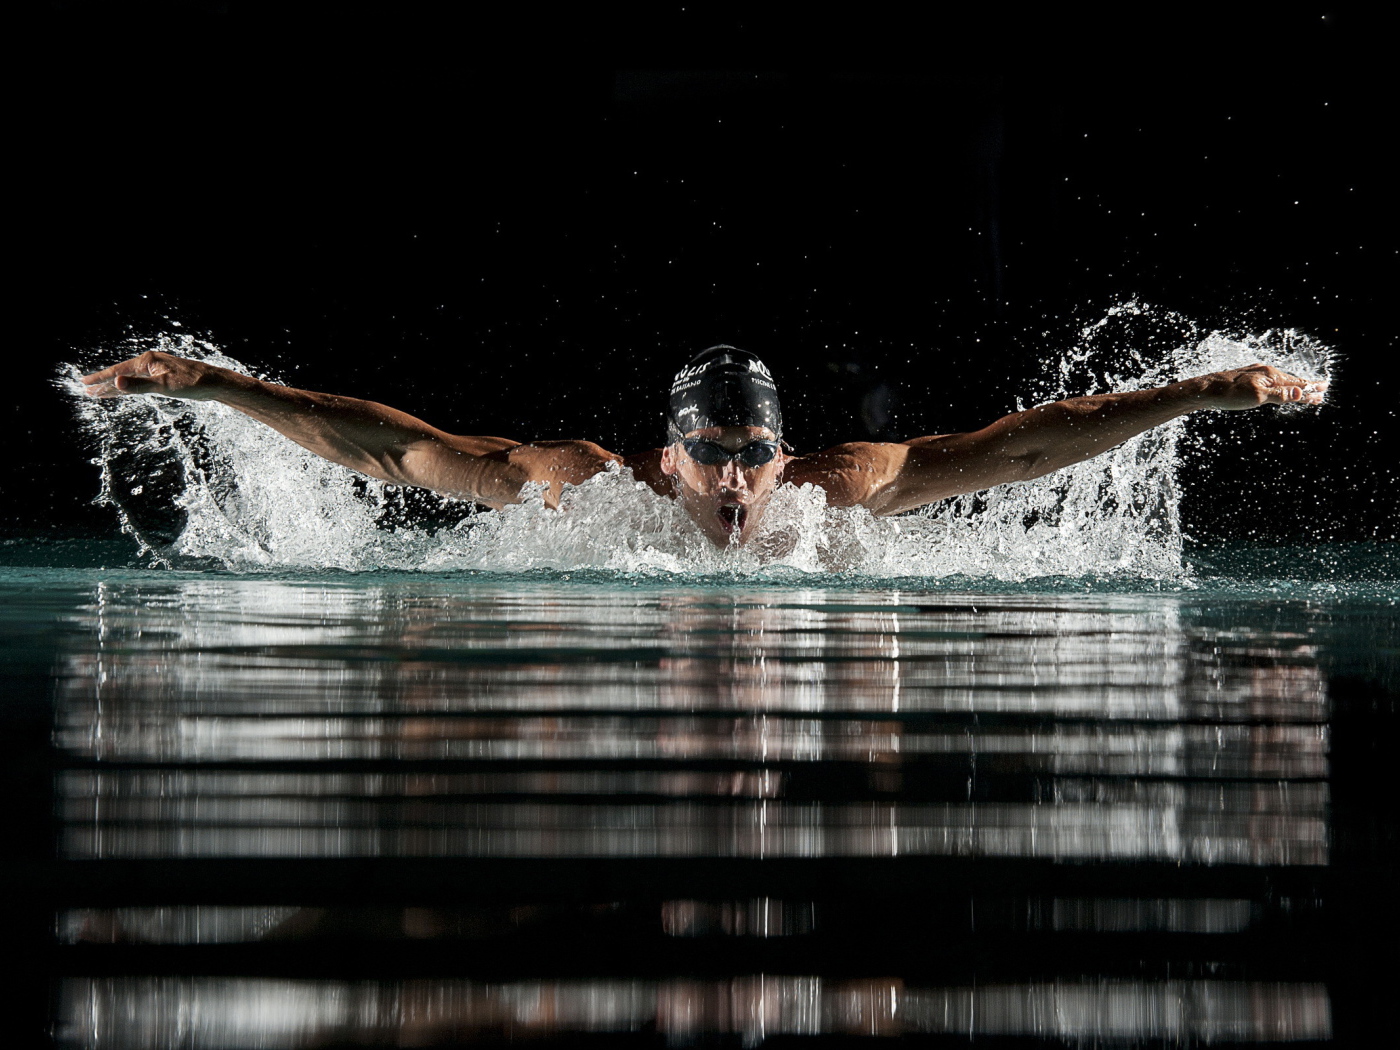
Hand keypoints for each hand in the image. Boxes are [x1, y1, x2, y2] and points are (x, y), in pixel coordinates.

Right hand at [80, 351, 224, 400]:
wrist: (214, 382)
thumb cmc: (192, 383)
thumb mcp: (164, 386)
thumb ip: (139, 386)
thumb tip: (116, 383)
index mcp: (147, 361)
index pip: (118, 371)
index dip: (100, 378)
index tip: (84, 383)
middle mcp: (150, 363)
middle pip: (121, 374)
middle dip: (104, 384)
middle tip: (87, 391)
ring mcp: (156, 370)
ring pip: (130, 379)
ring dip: (115, 387)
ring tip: (99, 393)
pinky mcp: (163, 378)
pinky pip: (139, 383)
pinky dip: (129, 388)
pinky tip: (123, 392)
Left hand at [1197, 363, 1327, 410]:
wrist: (1203, 390)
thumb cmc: (1229, 395)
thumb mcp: (1256, 397)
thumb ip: (1279, 394)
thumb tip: (1301, 392)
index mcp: (1270, 375)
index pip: (1297, 383)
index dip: (1311, 388)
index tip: (1325, 389)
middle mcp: (1264, 371)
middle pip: (1290, 380)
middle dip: (1306, 387)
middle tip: (1321, 391)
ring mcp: (1254, 374)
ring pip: (1279, 380)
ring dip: (1293, 386)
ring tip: (1303, 391)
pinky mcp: (1245, 378)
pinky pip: (1269, 381)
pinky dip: (1279, 386)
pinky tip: (1276, 388)